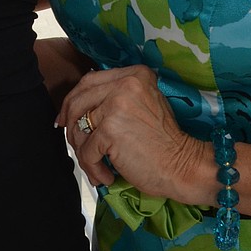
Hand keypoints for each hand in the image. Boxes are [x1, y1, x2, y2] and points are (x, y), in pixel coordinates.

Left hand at [58, 66, 208, 202]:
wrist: (184, 164)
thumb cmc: (164, 141)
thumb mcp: (143, 105)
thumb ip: (117, 97)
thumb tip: (79, 106)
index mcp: (134, 75)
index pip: (90, 80)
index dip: (73, 99)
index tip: (67, 117)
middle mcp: (125, 84)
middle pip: (78, 100)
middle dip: (70, 124)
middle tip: (72, 142)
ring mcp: (116, 105)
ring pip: (79, 128)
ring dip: (83, 152)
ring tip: (96, 166)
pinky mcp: (111, 130)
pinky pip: (86, 151)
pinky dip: (93, 168)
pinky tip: (107, 176)